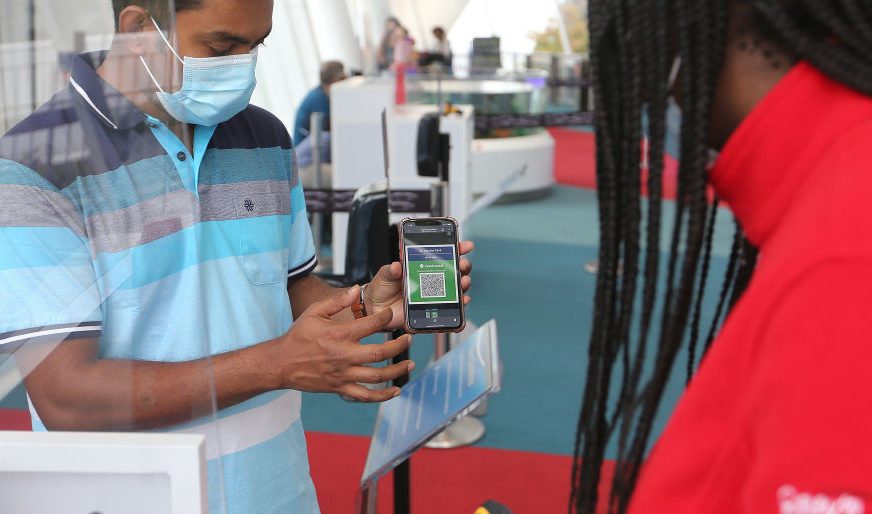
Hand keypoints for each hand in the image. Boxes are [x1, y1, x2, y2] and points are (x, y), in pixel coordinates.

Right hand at [272, 286, 413, 401]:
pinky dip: (382, 396)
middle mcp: (344, 355)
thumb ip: (337, 301)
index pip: (371, 324)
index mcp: (340, 335)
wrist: (281, 363)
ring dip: (397, 371)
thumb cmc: (298, 336)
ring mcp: (343, 374)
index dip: (385, 318)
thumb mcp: (314, 312)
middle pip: (380, 352)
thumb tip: (356, 289)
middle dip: (399, 345)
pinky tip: (395, 391)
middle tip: (409, 339)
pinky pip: (365, 395)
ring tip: (410, 364)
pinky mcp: (340, 388)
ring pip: (377, 376)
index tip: (391, 315)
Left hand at [365, 240, 473, 329]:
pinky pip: (450, 306)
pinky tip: (462, 299)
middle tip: (463, 264)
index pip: (441, 255)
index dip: (455, 249)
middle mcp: (429, 279)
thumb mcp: (384, 274)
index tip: (465, 246)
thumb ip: (390, 270)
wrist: (375, 309)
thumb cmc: (381, 289)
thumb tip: (397, 266)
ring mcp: (432, 294)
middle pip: (453, 270)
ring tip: (464, 281)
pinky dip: (460, 304)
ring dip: (463, 283)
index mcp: (420, 266)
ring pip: (455, 287)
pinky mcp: (432, 308)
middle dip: (463, 266)